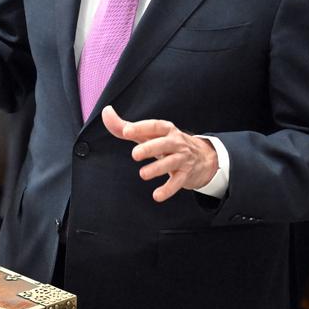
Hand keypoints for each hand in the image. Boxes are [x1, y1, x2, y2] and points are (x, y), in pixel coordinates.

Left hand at [101, 105, 217, 202]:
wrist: (201, 157)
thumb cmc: (167, 143)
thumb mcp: (148, 134)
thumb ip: (125, 126)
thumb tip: (106, 112)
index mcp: (166, 129)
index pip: (154, 126)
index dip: (140, 128)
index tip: (126, 132)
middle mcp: (176, 142)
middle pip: (164, 143)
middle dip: (150, 148)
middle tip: (135, 155)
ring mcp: (182, 158)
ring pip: (171, 162)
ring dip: (157, 169)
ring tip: (143, 174)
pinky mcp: (186, 174)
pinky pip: (178, 182)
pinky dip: (168, 189)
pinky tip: (157, 196)